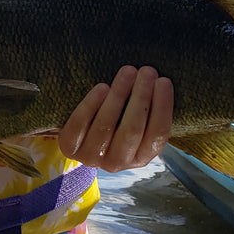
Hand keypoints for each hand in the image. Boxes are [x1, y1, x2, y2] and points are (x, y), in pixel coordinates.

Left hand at [58, 65, 173, 172]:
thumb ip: (147, 111)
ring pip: (106, 125)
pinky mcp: (69, 147)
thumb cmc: (116, 123)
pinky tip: (102, 87)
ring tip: (128, 71)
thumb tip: (160, 80)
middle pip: (132, 130)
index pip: (157, 135)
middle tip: (147, 71)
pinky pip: (80, 124)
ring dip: (119, 95)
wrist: (80, 138)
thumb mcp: (135, 124)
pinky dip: (91, 104)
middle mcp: (117, 163)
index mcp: (141, 158)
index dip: (162, 108)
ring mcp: (91, 157)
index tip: (164, 81)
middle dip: (141, 97)